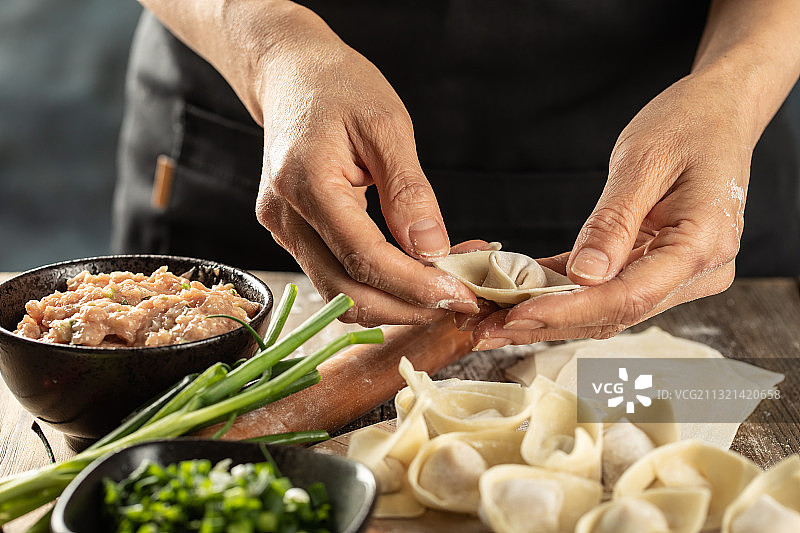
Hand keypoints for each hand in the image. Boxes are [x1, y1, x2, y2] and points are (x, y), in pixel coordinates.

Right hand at [253, 20, 477, 324]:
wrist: (292, 76)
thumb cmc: (340, 88)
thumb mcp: (387, 126)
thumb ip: (409, 190)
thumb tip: (433, 249)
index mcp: (306, 183)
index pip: (362, 257)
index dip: (414, 285)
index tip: (461, 295)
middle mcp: (285, 216)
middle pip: (346, 292)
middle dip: (407, 307)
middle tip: (460, 301)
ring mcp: (282, 230)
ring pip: (338, 295)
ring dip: (393, 304)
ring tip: (442, 289)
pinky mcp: (291, 235)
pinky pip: (333, 278)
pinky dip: (375, 287)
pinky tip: (411, 275)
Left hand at [470, 72, 749, 349]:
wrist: (721, 111)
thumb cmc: (689, 123)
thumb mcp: (643, 161)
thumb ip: (614, 223)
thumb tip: (583, 276)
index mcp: (702, 245)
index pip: (628, 296)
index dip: (568, 310)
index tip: (516, 314)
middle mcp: (697, 272)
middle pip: (615, 313)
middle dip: (548, 323)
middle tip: (488, 328)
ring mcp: (682, 275)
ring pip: (609, 310)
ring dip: (551, 316)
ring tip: (494, 320)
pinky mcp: (662, 268)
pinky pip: (610, 289)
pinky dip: (567, 294)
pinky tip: (523, 296)